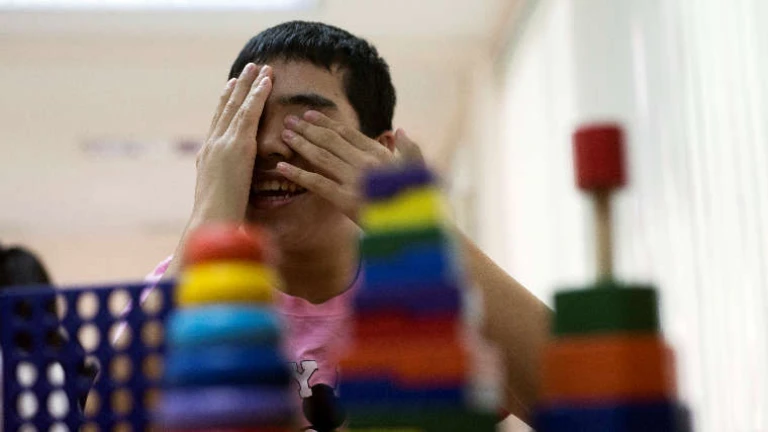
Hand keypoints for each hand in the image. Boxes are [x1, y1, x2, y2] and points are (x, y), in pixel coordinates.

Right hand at [191, 63, 272, 223]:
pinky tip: (266, 82)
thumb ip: (228, 188)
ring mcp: (222, 143)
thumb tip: (235, 192)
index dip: (225, 104)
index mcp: (208, 157)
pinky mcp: (236, 145)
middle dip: (236, 88)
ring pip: (237, 106)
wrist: (211, 222)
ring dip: (249, 85)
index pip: (218, 124)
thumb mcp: (222, 199)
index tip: (231, 87)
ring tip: (259, 67)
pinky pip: (249, 114)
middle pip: (225, 109)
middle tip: (246, 70)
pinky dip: (257, 95)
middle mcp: (212, 145)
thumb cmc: (218, 221)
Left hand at [276, 110, 423, 222]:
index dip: (326, 123)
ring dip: (300, 144)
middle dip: (307, 129)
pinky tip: (281, 167)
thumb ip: (409, 149)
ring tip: (284, 135)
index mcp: (380, 154)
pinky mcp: (345, 200)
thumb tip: (399, 130)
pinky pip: (316, 183)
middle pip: (330, 141)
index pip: (347, 133)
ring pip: (321, 157)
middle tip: (288, 120)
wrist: (412, 230)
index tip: (309, 115)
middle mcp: (366, 163)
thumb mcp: (419, 171)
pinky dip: (297, 174)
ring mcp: (355, 180)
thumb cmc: (416, 202)